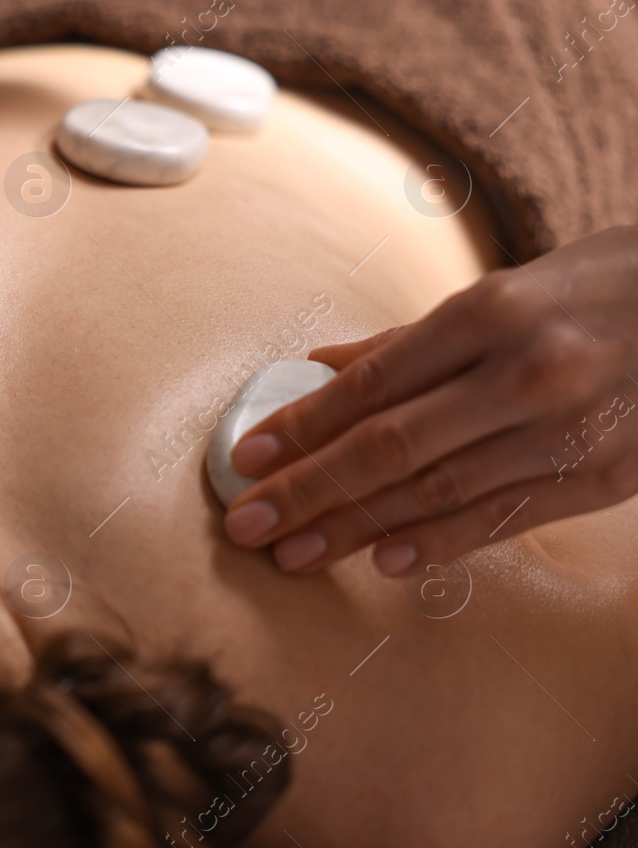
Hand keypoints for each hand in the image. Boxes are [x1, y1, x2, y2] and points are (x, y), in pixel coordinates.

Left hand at [222, 225, 637, 575]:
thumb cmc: (601, 286)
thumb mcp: (507, 288)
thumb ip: (409, 340)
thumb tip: (314, 369)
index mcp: (493, 312)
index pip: (373, 383)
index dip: (303, 425)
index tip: (246, 455)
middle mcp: (528, 372)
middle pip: (391, 447)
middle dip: (308, 490)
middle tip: (246, 523)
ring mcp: (571, 430)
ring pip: (439, 492)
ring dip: (356, 528)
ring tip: (293, 553)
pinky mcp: (608, 476)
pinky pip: (506, 517)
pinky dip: (440, 542)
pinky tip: (384, 560)